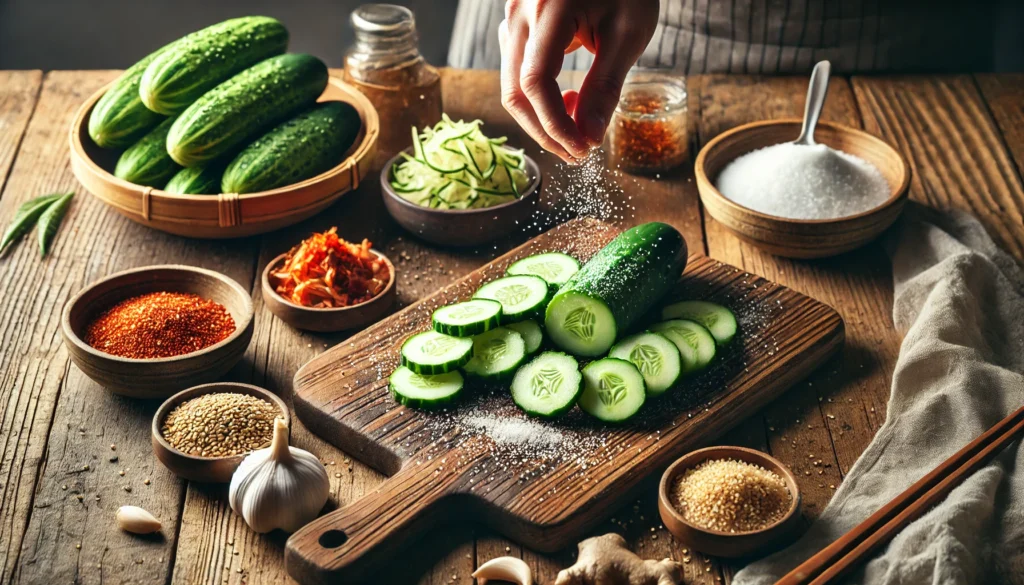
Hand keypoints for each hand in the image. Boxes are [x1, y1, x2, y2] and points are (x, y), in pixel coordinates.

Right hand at [499, 0, 658, 161]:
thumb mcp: (627, 35)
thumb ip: (605, 86)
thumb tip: (590, 136)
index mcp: (548, 12)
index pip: (535, 83)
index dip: (555, 125)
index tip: (582, 150)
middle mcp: (519, 14)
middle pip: (514, 91)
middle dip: (544, 131)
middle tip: (577, 153)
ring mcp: (513, 17)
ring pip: (511, 84)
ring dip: (540, 116)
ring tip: (577, 129)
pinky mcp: (517, 24)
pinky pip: (516, 70)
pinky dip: (538, 96)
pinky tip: (567, 101)